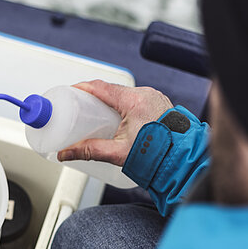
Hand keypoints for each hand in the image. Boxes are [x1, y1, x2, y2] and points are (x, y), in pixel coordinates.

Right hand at [57, 80, 172, 165]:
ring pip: (124, 94)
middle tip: (79, 107)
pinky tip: (116, 117)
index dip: (82, 88)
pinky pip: (135, 98)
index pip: (101, 87)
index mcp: (134, 101)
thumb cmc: (157, 155)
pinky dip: (122, 105)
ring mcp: (154, 98)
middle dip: (94, 96)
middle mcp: (146, 95)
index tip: (70, 92)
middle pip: (111, 89)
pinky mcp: (159, 104)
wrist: (181, 161)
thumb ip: (89, 151)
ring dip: (109, 100)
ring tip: (96, 113)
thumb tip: (65, 153)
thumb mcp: (117, 153)